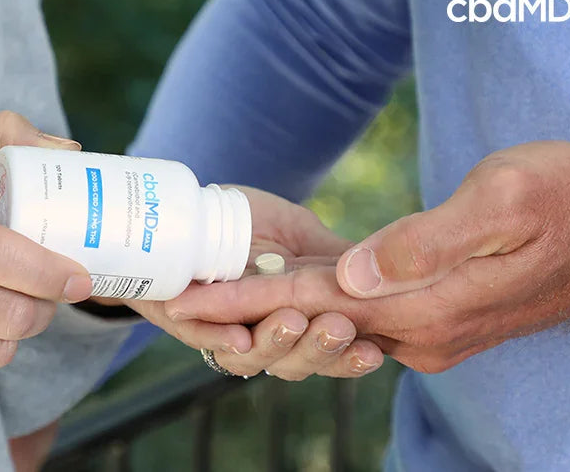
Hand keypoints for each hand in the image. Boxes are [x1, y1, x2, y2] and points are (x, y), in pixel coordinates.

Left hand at [127, 186, 383, 379]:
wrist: (189, 207)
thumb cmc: (247, 220)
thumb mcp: (299, 234)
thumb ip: (335, 257)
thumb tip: (384, 276)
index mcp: (299, 319)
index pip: (330, 352)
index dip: (350, 358)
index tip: (373, 351)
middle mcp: (264, 335)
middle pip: (296, 363)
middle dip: (318, 350)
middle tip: (337, 328)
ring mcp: (224, 330)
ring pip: (251, 358)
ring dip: (275, 343)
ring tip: (292, 322)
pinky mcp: (185, 321)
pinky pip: (202, 339)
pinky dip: (220, 340)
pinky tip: (240, 338)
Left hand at [166, 141, 569, 372]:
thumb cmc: (568, 200)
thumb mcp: (503, 204)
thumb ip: (424, 245)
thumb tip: (350, 277)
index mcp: (424, 308)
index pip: (310, 302)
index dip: (244, 300)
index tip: (185, 303)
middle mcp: (418, 332)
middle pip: (310, 322)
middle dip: (244, 313)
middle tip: (179, 303)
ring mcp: (428, 332)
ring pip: (332, 322)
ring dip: (276, 311)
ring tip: (216, 297)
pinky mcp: (436, 319)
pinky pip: (360, 315)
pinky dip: (317, 304)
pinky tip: (287, 289)